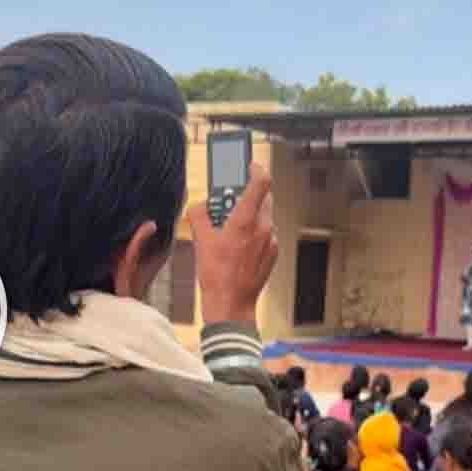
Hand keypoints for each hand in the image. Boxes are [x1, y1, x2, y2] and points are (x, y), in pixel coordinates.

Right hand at [189, 163, 277, 324]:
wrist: (231, 304)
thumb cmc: (216, 275)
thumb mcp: (201, 241)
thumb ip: (199, 216)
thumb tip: (198, 206)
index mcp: (245, 221)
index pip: (260, 182)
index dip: (255, 169)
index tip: (248, 165)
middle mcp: (263, 228)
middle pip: (262, 198)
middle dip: (246, 195)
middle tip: (228, 200)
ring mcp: (271, 241)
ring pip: (263, 216)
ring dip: (249, 214)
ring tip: (229, 227)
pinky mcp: (273, 253)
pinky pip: (265, 233)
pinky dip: (253, 232)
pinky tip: (238, 245)